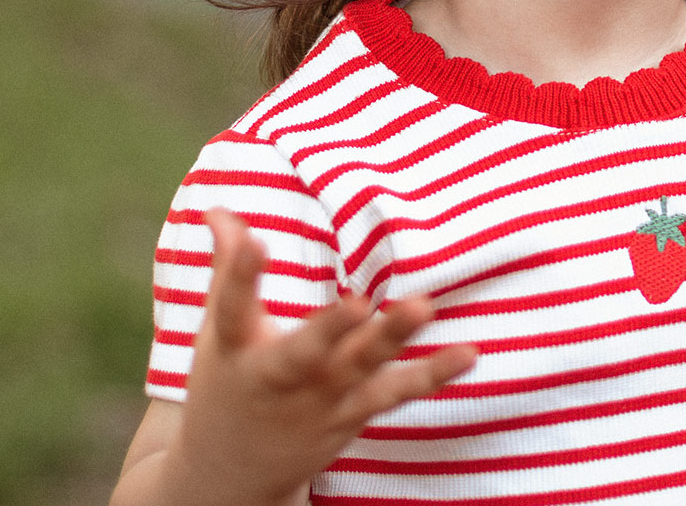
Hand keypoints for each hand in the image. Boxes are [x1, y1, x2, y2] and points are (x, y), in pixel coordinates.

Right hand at [167, 208, 478, 505]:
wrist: (230, 476)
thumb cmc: (229, 381)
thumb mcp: (219, 330)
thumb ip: (228, 268)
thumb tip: (216, 208)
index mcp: (237, 348)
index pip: (234, 306)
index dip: (242, 273)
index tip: (253, 240)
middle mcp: (281, 378)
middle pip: (304, 352)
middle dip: (329, 329)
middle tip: (356, 303)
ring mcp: (321, 399)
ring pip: (360, 369)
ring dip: (392, 338)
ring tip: (423, 307)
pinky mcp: (353, 414)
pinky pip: (395, 392)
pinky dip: (433, 374)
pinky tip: (469, 352)